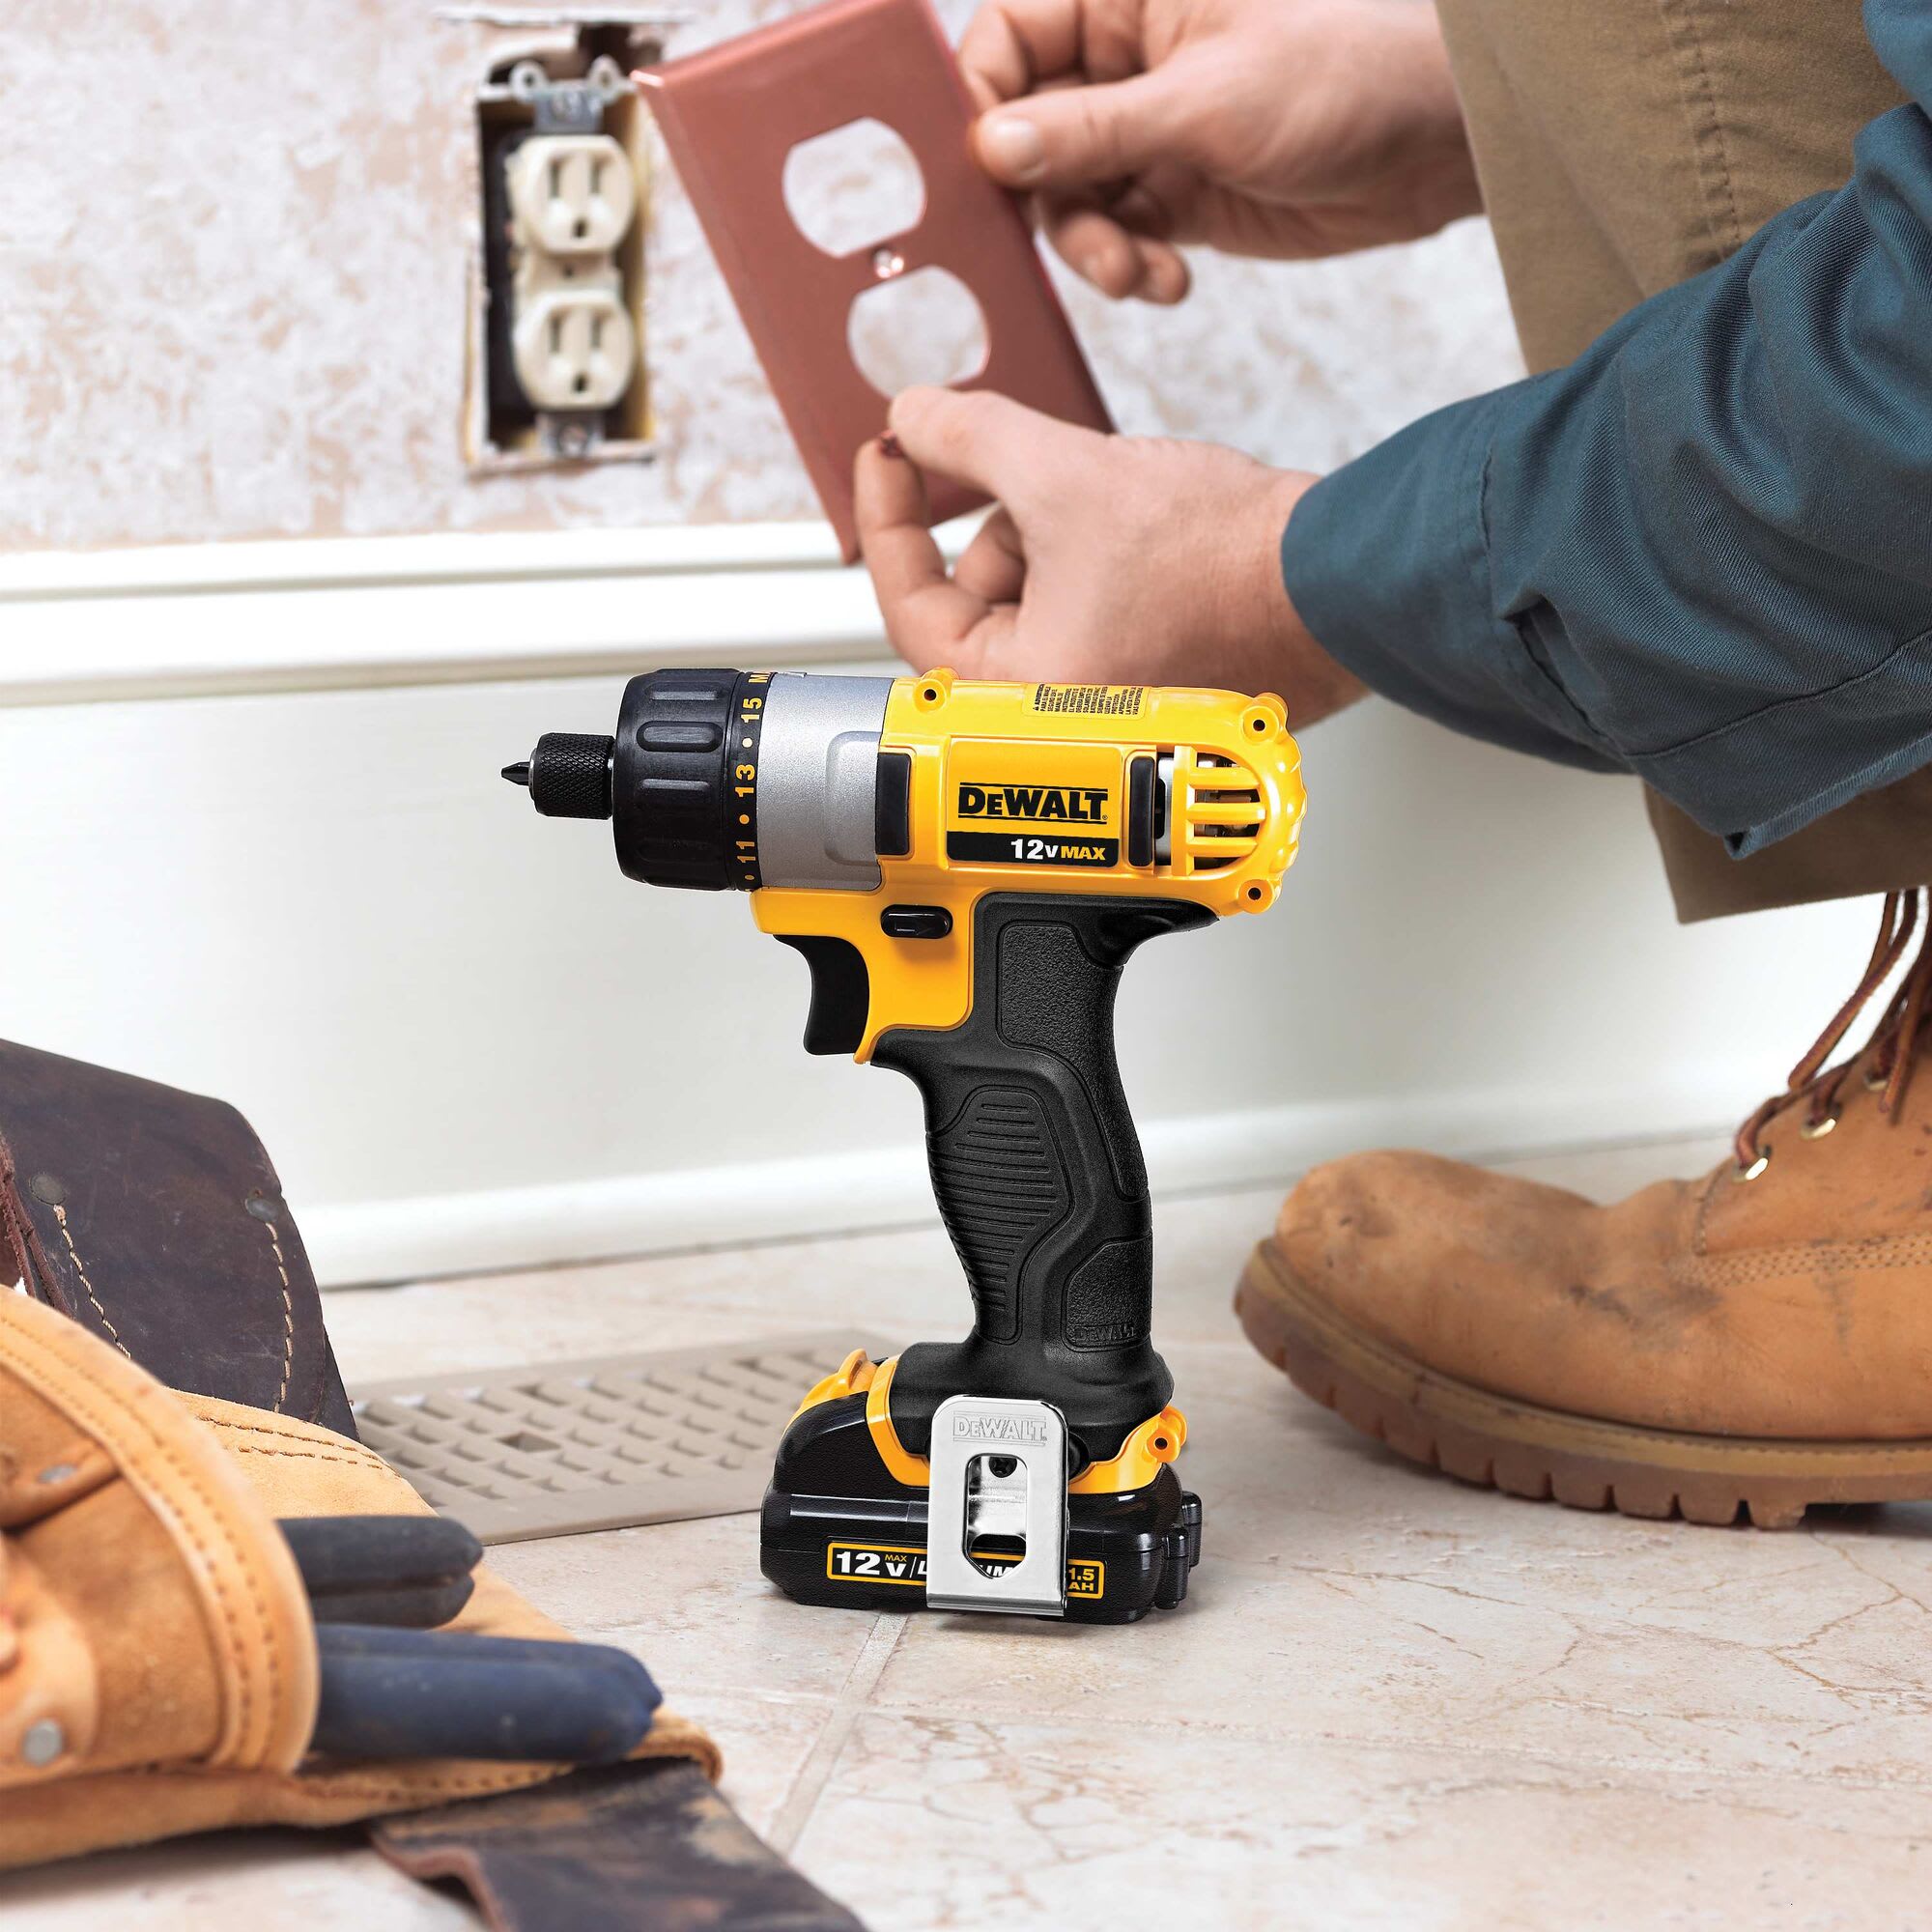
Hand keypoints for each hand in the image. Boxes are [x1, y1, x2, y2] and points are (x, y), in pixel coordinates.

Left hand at [853, 387, 1368, 722]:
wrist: (1338, 581)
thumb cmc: (1227, 566)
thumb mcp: (1065, 473)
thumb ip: (970, 436)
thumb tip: (913, 417)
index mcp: (1016, 699)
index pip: (910, 605)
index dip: (890, 517)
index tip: (889, 457)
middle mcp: (1056, 723)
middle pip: (979, 600)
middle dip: (1007, 522)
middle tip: (1040, 472)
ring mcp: (1104, 710)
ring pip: (1035, 599)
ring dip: (1057, 536)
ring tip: (1118, 511)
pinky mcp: (1147, 688)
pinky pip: (1085, 611)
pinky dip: (1096, 563)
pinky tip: (1145, 537)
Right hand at [961, 0, 1480, 300]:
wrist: (1435, 145)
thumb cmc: (1345, 74)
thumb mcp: (1206, 102)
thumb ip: (1092, 129)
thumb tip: (991, 147)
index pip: (1008, 34)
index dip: (984, 101)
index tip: (989, 167)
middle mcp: (1125, 58)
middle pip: (1026, 129)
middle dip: (1047, 197)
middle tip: (1085, 241)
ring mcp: (1148, 127)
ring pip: (1067, 195)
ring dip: (1091, 248)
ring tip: (1138, 275)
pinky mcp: (1174, 192)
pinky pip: (1115, 235)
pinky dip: (1128, 268)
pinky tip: (1168, 283)